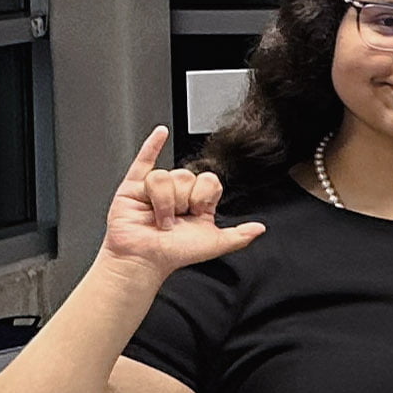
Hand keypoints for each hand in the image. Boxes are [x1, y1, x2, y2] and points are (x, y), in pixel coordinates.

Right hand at [97, 128, 263, 277]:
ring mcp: (154, 188)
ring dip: (164, 201)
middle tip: (175, 218)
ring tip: (159, 218)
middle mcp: (177, 192)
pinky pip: (143, 161)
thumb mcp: (214, 244)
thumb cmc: (173, 254)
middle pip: (187, 176)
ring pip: (165, 176)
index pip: (209, 180)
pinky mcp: (132, 187)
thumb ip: (239, 236)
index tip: (197, 211)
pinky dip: (152, 145)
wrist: (144, 260)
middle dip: (181, 201)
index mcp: (197, 202)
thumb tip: (260, 228)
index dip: (203, 195)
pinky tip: (161, 133)